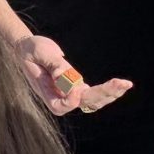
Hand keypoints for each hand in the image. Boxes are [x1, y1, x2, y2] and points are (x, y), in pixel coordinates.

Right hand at [14, 35, 131, 115]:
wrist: (27, 47)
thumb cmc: (30, 49)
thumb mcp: (38, 52)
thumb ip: (53, 65)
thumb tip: (66, 77)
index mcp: (45, 90)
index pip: (60, 106)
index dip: (72, 99)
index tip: (78, 85)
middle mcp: (58, 94)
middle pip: (82, 103)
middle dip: (102, 94)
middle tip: (121, 83)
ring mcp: (68, 91)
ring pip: (91, 101)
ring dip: (109, 94)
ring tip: (125, 84)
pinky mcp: (75, 85)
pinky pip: (93, 93)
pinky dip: (107, 90)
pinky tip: (121, 85)